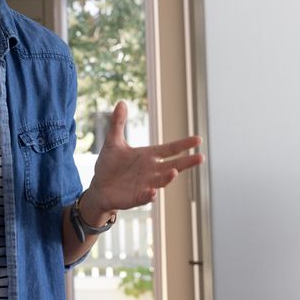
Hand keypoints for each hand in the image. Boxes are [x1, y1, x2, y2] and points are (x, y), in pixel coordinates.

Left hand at [86, 101, 203, 216]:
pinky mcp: (136, 197)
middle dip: (186, 162)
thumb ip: (118, 123)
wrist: (99, 186)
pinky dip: (149, 195)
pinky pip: (145, 197)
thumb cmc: (109, 164)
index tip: (198, 139)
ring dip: (168, 177)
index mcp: (148, 156)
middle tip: (201, 157)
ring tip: (175, 171)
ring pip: (161, 181)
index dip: (183, 145)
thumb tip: (121, 102)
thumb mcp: (113, 141)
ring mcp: (145, 185)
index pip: (170, 149)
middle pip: (173, 166)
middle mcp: (151, 171)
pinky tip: (153, 192)